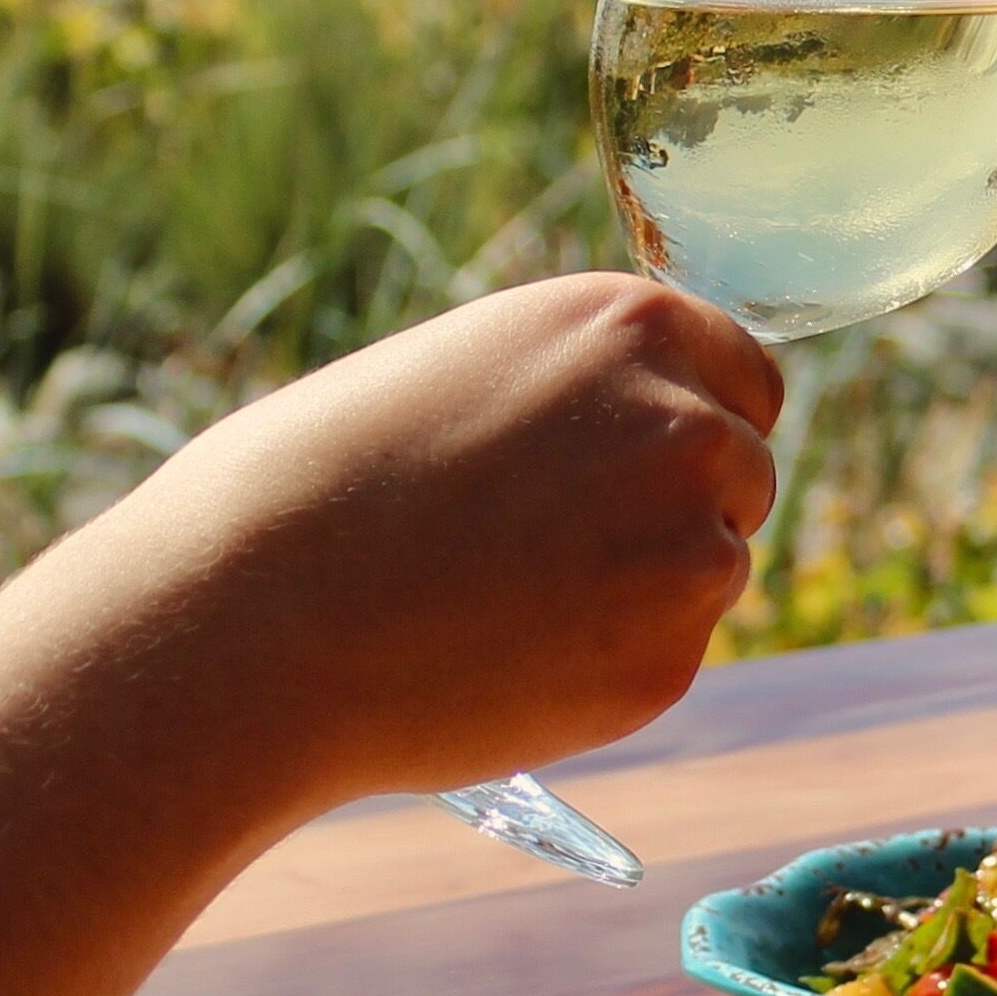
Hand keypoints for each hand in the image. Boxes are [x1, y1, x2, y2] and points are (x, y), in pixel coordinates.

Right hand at [141, 274, 781, 794]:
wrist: (251, 616)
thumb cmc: (318, 484)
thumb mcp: (465, 373)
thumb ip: (575, 390)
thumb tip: (639, 423)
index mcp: (630, 326)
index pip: (746, 377)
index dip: (696, 422)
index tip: (639, 464)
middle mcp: (685, 425)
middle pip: (743, 475)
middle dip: (677, 511)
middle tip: (553, 548)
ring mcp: (688, 547)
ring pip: (711, 571)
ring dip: (641, 591)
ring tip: (500, 600)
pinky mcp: (668, 660)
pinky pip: (665, 658)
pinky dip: (606, 669)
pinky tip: (499, 657)